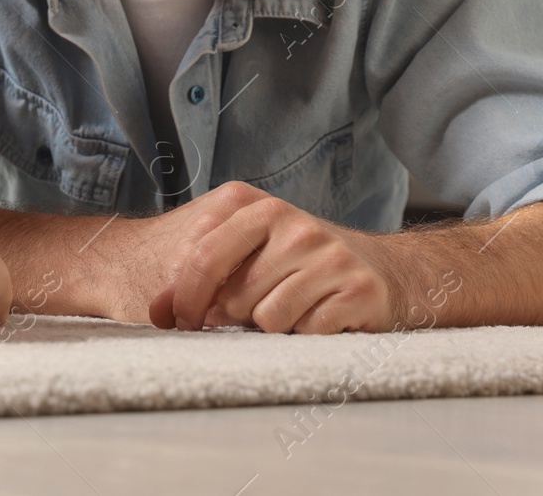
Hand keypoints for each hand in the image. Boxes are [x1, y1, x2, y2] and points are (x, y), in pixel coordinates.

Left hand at [135, 182, 395, 333]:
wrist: (385, 270)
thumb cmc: (299, 265)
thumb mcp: (247, 256)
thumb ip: (196, 279)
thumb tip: (157, 311)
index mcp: (258, 206)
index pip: (201, 255)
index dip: (185, 297)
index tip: (183, 319)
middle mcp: (295, 223)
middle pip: (234, 296)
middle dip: (237, 315)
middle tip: (257, 307)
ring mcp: (329, 254)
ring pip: (268, 318)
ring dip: (274, 326)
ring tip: (293, 308)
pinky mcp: (358, 289)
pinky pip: (306, 332)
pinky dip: (307, 335)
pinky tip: (320, 316)